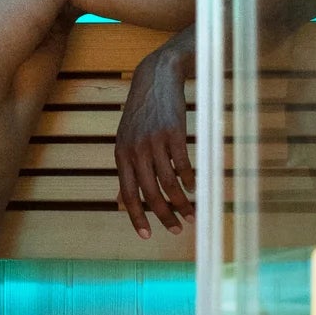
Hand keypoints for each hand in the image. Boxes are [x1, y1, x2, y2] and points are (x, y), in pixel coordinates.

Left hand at [114, 54, 194, 238]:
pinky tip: (196, 189)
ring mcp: (154, 141)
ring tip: (191, 214)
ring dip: (182, 202)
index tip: (147, 236)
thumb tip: (119, 202)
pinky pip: (183, 164)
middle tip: (177, 229)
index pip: (127, 194)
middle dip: (164, 215)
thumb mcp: (126, 140)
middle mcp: (135, 150)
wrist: (156, 78)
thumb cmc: (142, 113)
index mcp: (121, 154)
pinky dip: (190, 180)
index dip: (136, 217)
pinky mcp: (173, 132)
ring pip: (169, 182)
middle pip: (150, 193)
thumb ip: (126, 170)